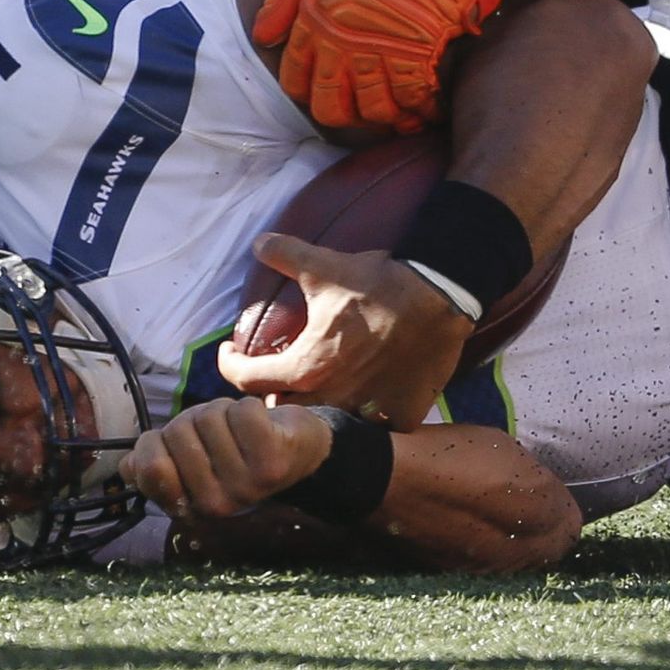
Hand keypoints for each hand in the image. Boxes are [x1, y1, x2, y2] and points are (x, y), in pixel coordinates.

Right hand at [119, 397, 331, 517]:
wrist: (300, 453)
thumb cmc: (235, 450)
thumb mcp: (191, 460)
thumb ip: (156, 464)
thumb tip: (128, 466)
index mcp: (189, 508)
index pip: (149, 466)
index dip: (156, 441)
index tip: (177, 444)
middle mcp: (215, 505)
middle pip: (177, 432)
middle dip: (193, 420)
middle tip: (218, 434)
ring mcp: (245, 486)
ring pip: (209, 416)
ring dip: (222, 412)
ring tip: (239, 431)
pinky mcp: (273, 461)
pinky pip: (242, 411)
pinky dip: (248, 406)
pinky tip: (261, 425)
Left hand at [218, 233, 472, 426]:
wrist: (439, 296)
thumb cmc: (379, 284)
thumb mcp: (324, 266)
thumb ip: (285, 254)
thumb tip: (259, 242)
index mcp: (306, 368)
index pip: (247, 381)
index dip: (229, 364)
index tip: (231, 352)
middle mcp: (333, 399)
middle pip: (285, 413)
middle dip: (274, 395)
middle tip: (277, 373)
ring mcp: (370, 412)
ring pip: (332, 425)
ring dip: (320, 411)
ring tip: (320, 389)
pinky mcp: (402, 414)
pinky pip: (379, 427)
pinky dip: (370, 416)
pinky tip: (368, 397)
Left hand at [252, 0, 507, 132]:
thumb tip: (264, 35)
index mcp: (314, 23)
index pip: (296, 82)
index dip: (308, 92)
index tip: (326, 89)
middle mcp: (342, 45)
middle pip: (330, 108)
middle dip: (345, 115)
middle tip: (359, 108)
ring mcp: (379, 55)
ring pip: (371, 111)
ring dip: (384, 116)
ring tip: (394, 111)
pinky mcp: (415, 61)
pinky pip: (411, 102)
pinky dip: (419, 112)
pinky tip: (424, 109)